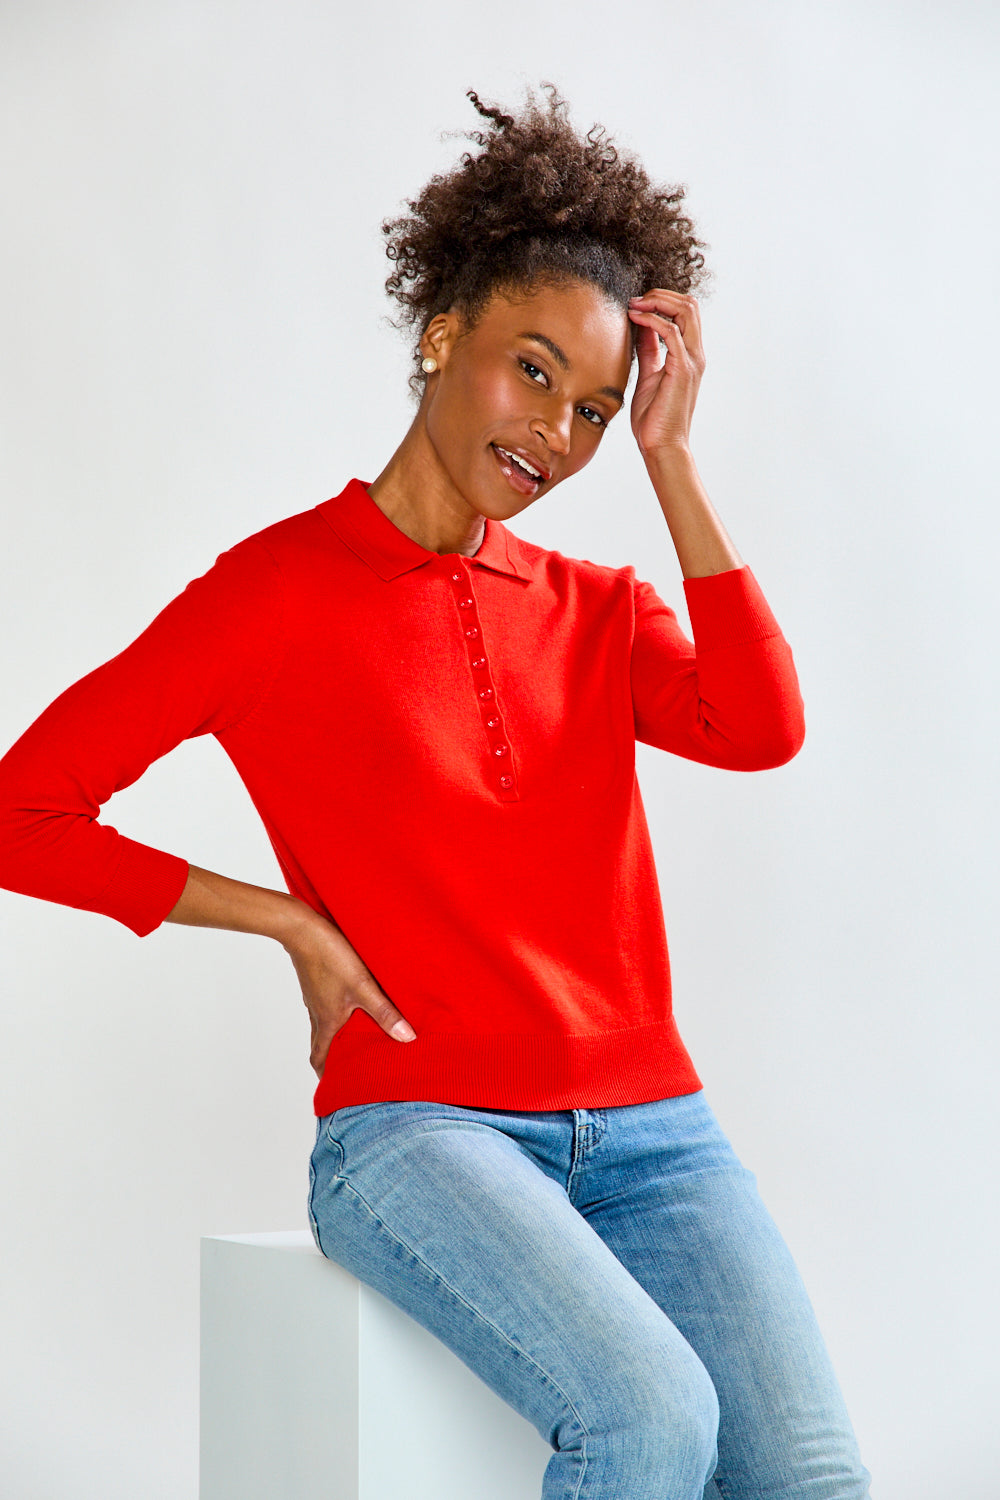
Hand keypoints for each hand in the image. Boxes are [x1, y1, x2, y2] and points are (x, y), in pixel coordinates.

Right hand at [281, 912, 416, 1077]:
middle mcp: (317, 1012)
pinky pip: (325, 1003)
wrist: (303, 928)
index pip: (319, 1057)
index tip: (333, 1086)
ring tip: (358, 1034)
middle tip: (350, 1064)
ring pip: (324, 1022)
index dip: (325, 1074)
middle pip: (321, 1042)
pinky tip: (351, 1001)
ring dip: (337, 1033)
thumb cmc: (330, 958)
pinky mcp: (316, 980)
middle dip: (333, 1057)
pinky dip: (337, 1011)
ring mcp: (315, 995)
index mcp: (327, 1021)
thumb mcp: (363, 987)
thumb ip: (385, 1012)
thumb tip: (406, 1038)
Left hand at [627, 289, 705, 459]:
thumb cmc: (653, 418)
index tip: (635, 305)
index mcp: (688, 354)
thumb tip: (640, 326)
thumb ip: (648, 351)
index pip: (685, 312)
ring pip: (686, 310)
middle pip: (690, 304)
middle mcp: (695, 354)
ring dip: (658, 301)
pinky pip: (670, 332)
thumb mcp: (648, 375)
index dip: (661, 301)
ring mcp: (691, 360)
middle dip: (661, 295)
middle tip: (634, 300)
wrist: (661, 446)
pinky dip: (652, 320)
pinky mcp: (682, 369)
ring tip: (634, 306)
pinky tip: (634, 320)